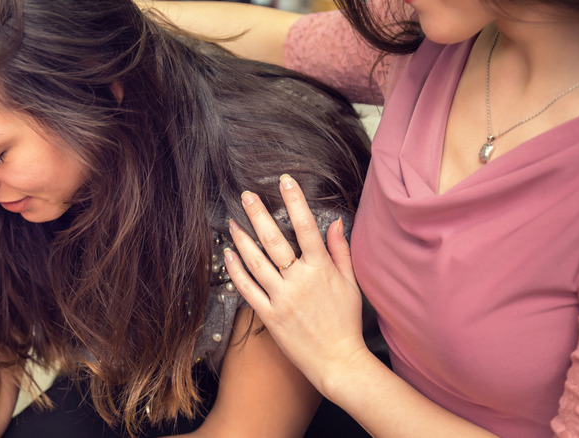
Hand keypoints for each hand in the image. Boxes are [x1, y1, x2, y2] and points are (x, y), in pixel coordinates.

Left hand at [223, 174, 368, 394]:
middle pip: (274, 240)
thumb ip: (340, 251)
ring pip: (256, 262)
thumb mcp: (350, 283)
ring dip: (241, 239)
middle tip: (245, 195)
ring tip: (232, 222)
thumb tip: (336, 222)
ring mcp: (282, 298)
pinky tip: (228, 254)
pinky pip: (247, 289)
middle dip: (258, 214)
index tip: (285, 181)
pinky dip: (236, 270)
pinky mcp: (269, 315)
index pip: (307, 227)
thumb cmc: (346, 322)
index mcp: (321, 270)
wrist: (338, 361)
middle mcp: (299, 281)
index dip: (295, 201)